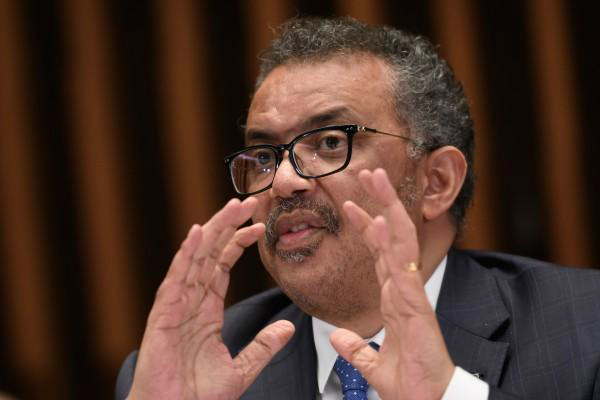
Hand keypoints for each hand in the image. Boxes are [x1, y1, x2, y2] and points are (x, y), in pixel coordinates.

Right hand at [129, 197, 294, 399]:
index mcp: (206, 309)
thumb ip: (263, 346)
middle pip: (210, 253)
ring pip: (195, 258)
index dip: (239, 242)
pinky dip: (186, 255)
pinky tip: (197, 233)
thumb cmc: (197, 396)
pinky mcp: (164, 316)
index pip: (222, 265)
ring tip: (232, 206)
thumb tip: (288, 328)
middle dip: (228, 226)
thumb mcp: (241, 369)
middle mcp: (190, 301)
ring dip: (213, 230)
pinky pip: (175, 279)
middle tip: (248, 201)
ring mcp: (176, 305)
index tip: (259, 225)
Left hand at [331, 168, 453, 399]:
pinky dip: (390, 242)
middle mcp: (404, 288)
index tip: (352, 203)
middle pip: (391, 235)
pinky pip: (401, 268)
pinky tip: (380, 220)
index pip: (379, 252)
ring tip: (375, 177)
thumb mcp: (373, 365)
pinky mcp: (416, 307)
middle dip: (381, 201)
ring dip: (386, 207)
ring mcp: (411, 293)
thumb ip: (357, 349)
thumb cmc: (410, 385)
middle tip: (369, 172)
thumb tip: (338, 337)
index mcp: (395, 297)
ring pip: (399, 241)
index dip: (366, 225)